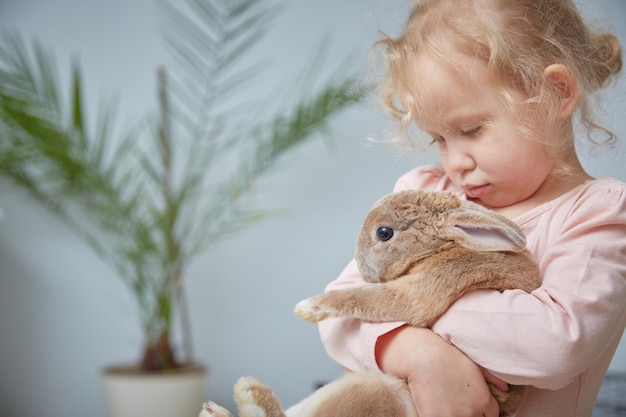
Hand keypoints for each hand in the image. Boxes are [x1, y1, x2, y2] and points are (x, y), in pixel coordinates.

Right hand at [376, 326, 498, 416]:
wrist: (424, 355)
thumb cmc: (447, 356)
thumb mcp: (474, 365)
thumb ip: (492, 378)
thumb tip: (505, 388)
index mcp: (485, 401)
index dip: (478, 412)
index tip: (468, 405)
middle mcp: (473, 412)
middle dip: (466, 413)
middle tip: (455, 404)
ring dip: (451, 415)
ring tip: (444, 406)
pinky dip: (435, 415)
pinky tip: (432, 409)